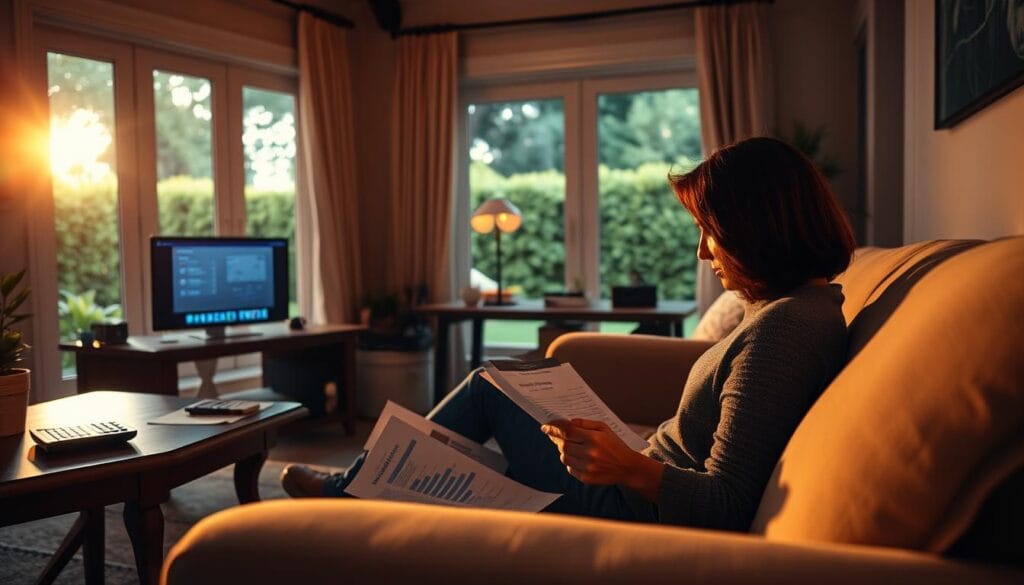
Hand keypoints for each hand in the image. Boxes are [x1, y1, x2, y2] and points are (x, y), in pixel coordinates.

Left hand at [541, 419, 662, 499]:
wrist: (627, 468)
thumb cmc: (615, 444)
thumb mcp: (604, 428)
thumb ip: (585, 423)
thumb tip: (567, 422)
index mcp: (594, 439)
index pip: (567, 431)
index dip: (554, 427)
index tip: (545, 426)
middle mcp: (590, 454)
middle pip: (563, 445)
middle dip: (557, 439)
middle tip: (555, 436)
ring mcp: (587, 468)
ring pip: (564, 457)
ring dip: (564, 451)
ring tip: (573, 447)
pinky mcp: (586, 478)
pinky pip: (569, 468)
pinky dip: (571, 462)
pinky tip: (580, 458)